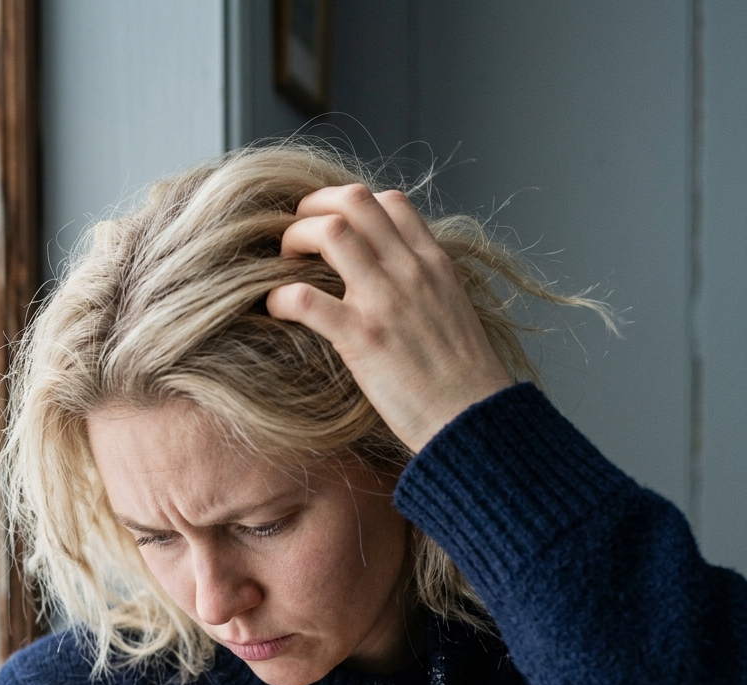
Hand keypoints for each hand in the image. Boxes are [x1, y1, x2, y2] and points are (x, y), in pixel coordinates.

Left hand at [266, 184, 512, 451]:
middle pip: (354, 201)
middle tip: (297, 236)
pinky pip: (305, 299)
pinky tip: (275, 308)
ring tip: (283, 263)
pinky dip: (280, 296)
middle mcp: (409, 271)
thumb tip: (394, 285)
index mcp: (434, 264)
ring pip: (329, 233)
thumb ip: (424, 288)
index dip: (350, 206)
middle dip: (314, 208)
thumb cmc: (463, 380)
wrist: (472, 419)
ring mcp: (385, 301)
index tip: (332, 228)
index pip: (390, 202)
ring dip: (294, 239)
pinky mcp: (362, 338)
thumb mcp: (452, 313)